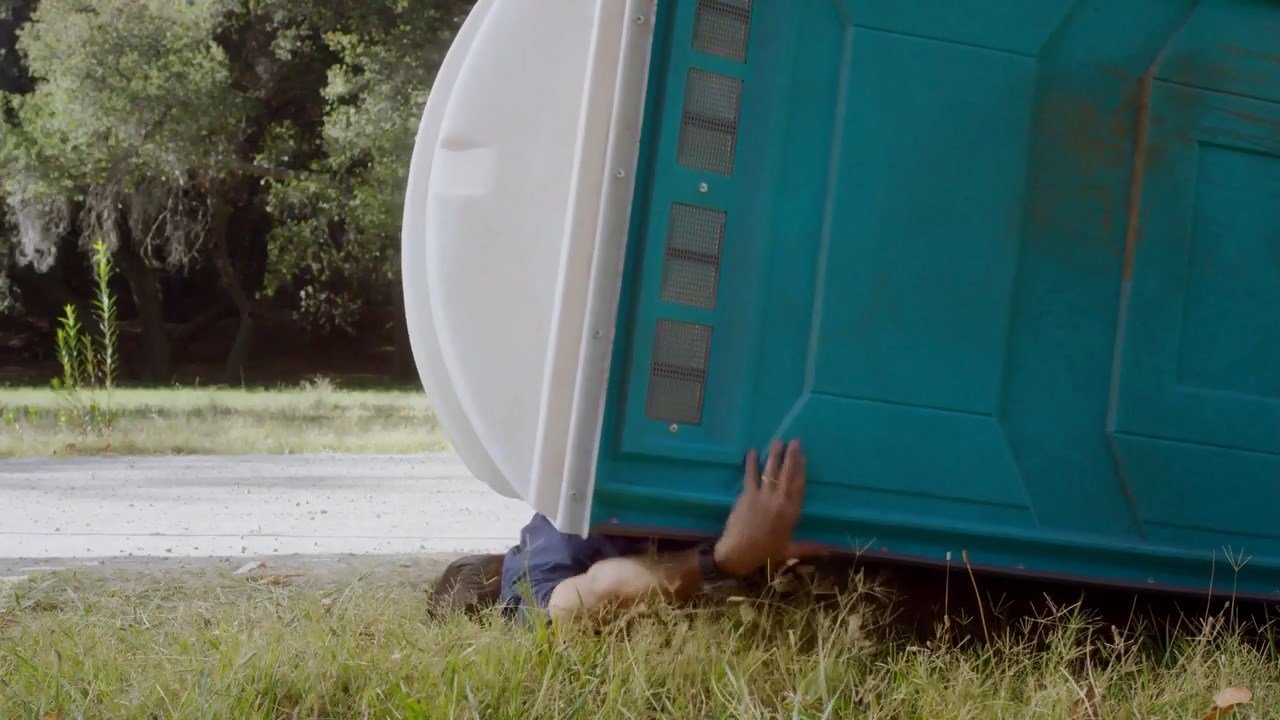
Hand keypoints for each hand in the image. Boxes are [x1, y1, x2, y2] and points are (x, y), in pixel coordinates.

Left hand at [713, 439, 808, 576]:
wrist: (739, 553)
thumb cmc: (765, 553)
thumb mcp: (790, 550)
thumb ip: (810, 547)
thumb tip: (830, 551)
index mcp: (792, 513)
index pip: (799, 487)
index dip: (801, 470)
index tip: (803, 455)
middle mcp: (780, 502)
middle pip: (788, 475)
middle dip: (791, 457)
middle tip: (794, 441)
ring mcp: (763, 497)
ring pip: (771, 472)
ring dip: (774, 456)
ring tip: (777, 441)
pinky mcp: (747, 496)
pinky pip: (750, 476)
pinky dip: (752, 463)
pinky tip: (752, 451)